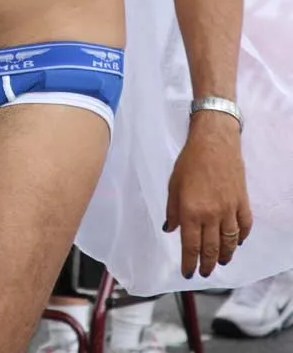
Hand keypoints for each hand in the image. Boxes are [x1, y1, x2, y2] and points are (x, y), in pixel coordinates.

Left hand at [165, 112, 251, 279]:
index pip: (190, 246)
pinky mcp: (242, 202)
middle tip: (205, 272)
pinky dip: (241, 238)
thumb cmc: (189, 160)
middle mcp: (211, 215)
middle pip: (211, 248)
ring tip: (221, 262)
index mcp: (190, 211)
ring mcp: (229, 209)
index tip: (188, 273)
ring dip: (225, 256)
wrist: (214, 141)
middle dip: (207, 264)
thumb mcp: (173, 184)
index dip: (189, 262)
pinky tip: (237, 243)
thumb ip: (172, 210)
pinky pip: (244, 226)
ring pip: (229, 242)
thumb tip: (170, 229)